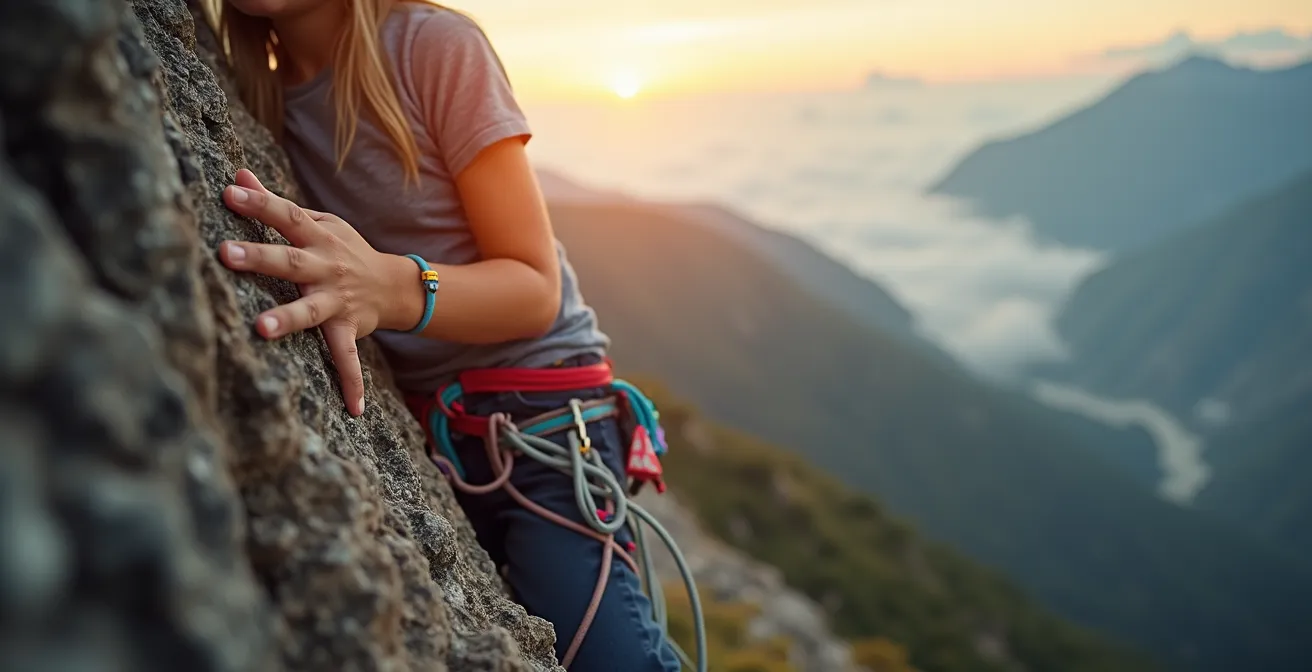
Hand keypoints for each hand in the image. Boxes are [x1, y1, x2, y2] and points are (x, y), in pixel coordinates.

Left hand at [218, 169, 393, 416]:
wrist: (396, 285)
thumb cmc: (345, 251)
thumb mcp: (319, 224)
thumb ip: (278, 205)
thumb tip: (238, 176)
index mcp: (319, 239)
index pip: (286, 217)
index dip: (260, 204)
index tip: (230, 193)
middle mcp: (328, 268)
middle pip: (291, 262)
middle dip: (260, 258)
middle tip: (226, 254)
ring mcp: (338, 301)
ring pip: (311, 312)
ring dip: (288, 319)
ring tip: (261, 329)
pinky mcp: (348, 330)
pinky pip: (349, 359)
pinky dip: (353, 383)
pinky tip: (354, 410)